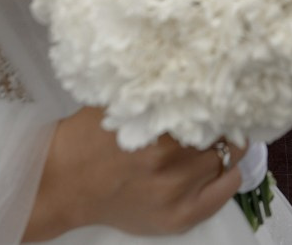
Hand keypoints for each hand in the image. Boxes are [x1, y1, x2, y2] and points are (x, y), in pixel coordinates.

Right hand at [26, 109, 243, 238]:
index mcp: (156, 130)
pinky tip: (224, 166)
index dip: (219, 98)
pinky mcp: (178, 218)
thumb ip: (157, 92)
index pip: (211, 109)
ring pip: (224, 160)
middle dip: (220, 122)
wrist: (62, 184)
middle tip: (221, 112)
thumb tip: (197, 73)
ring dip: (221, 147)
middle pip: (221, 134)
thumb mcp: (120, 101)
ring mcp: (176, 195)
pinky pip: (223, 194)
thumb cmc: (88, 137)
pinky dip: (228, 177)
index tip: (222, 91)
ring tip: (215, 137)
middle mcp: (169, 164)